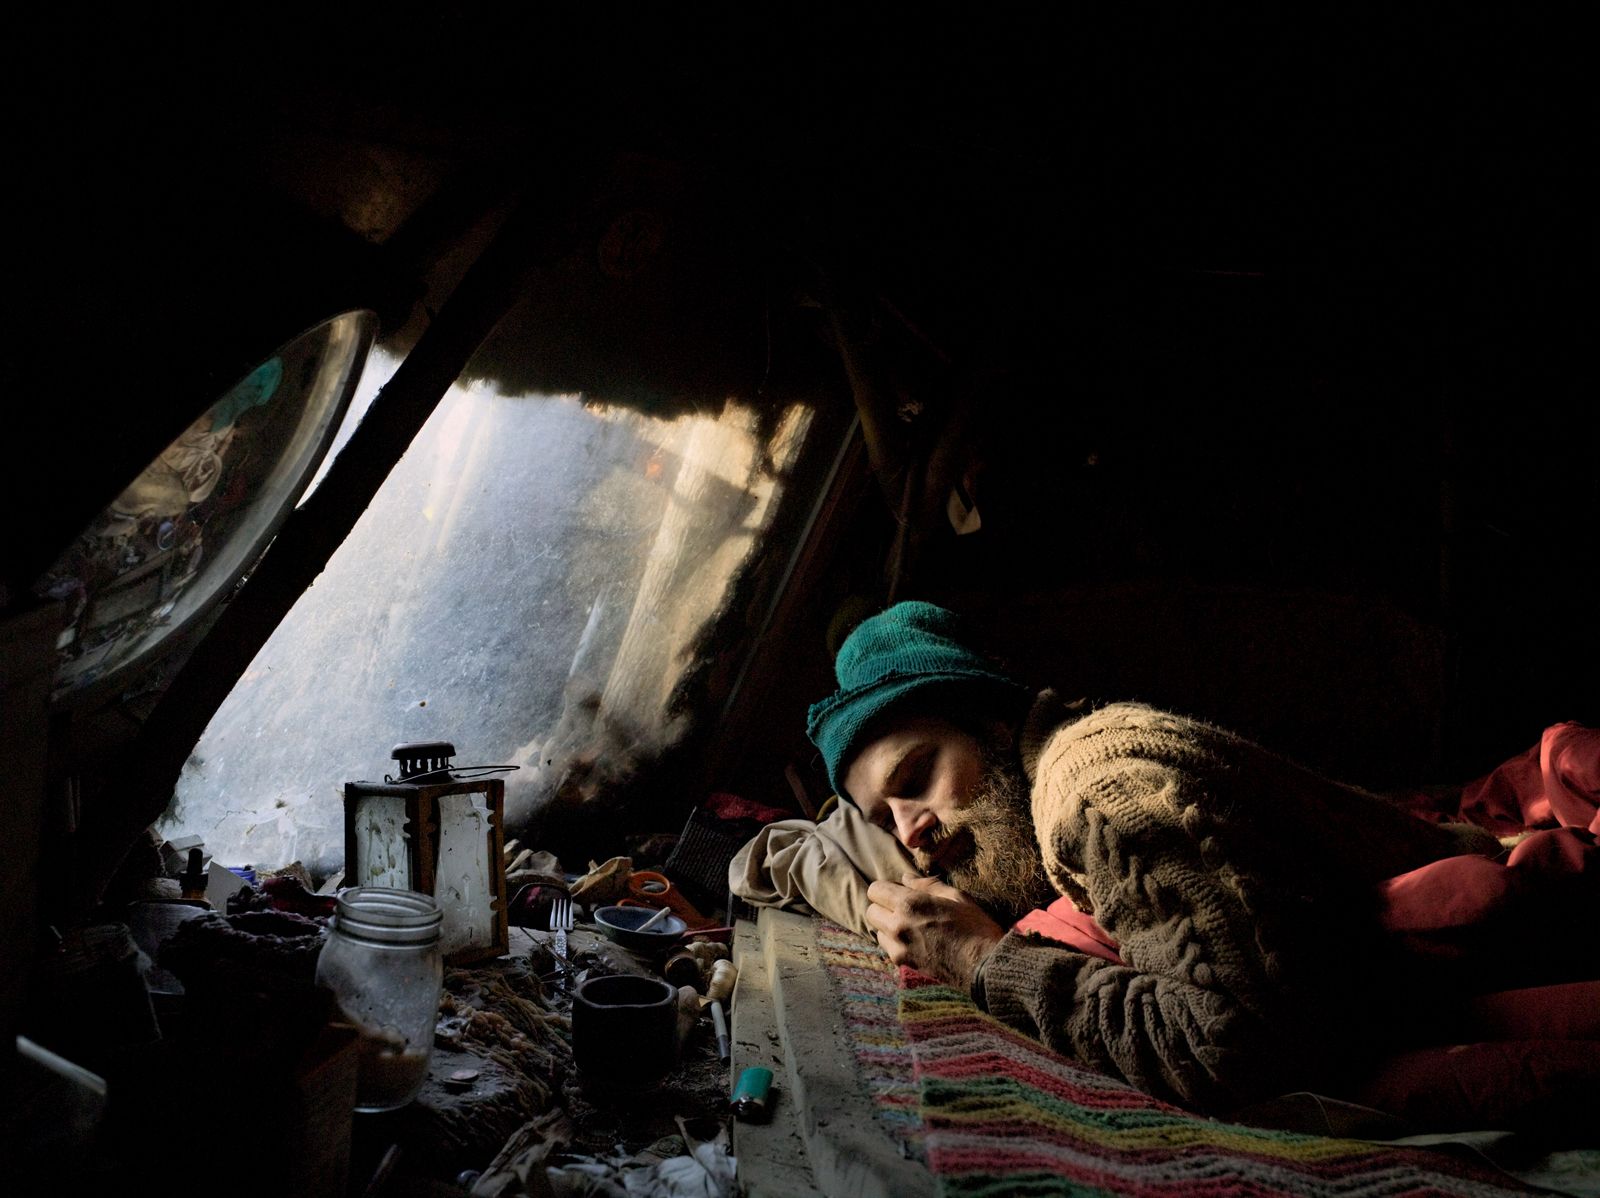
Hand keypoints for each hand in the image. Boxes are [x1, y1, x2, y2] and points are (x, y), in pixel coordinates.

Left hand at [865, 874, 1005, 988]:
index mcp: (910, 904)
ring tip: (910, 927)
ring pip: (877, 931)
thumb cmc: (975, 927)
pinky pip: (888, 949)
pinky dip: (895, 943)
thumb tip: (905, 877)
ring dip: (887, 926)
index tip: (899, 892)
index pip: (875, 890)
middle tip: (903, 909)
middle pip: (870, 911)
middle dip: (883, 907)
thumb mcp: (956, 897)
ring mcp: (898, 948)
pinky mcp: (903, 965)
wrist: (985, 967)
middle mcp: (898, 926)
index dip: (886, 888)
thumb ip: (926, 885)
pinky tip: (915, 942)